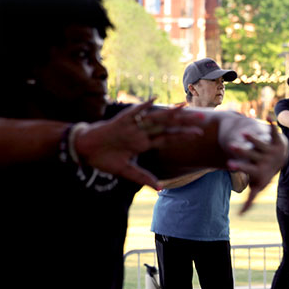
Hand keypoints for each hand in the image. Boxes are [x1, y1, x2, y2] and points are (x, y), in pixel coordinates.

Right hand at [75, 100, 204, 188]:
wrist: (85, 149)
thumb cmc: (105, 158)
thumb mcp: (127, 171)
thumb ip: (144, 178)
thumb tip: (160, 189)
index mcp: (145, 142)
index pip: (168, 137)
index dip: (183, 134)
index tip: (199, 133)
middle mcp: (142, 132)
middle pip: (167, 125)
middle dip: (184, 121)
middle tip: (203, 116)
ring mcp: (132, 126)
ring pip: (155, 117)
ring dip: (169, 112)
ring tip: (185, 106)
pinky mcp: (120, 122)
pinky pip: (133, 113)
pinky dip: (143, 107)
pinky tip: (154, 100)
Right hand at [226, 122, 287, 213]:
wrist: (281, 157)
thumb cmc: (264, 172)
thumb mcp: (258, 186)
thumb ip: (249, 199)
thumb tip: (241, 216)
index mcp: (259, 169)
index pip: (248, 169)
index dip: (239, 167)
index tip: (229, 166)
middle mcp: (264, 159)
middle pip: (252, 155)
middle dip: (243, 152)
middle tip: (232, 148)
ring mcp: (270, 148)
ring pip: (260, 142)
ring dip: (253, 137)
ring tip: (244, 132)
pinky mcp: (275, 138)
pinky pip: (274, 131)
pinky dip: (272, 124)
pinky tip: (268, 116)